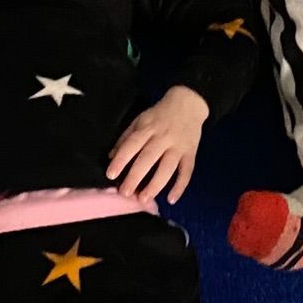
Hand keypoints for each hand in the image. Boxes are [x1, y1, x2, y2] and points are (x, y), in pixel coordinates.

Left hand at [106, 85, 208, 201]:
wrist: (188, 103)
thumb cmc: (159, 114)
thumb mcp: (140, 120)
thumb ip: (126, 138)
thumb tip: (112, 156)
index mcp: (148, 129)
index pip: (132, 145)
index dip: (121, 160)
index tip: (111, 174)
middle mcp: (163, 138)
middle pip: (148, 158)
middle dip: (136, 177)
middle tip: (125, 193)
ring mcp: (178, 147)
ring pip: (167, 168)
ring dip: (155, 185)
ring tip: (144, 199)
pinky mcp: (190, 153)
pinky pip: (186, 171)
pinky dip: (180, 186)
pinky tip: (171, 199)